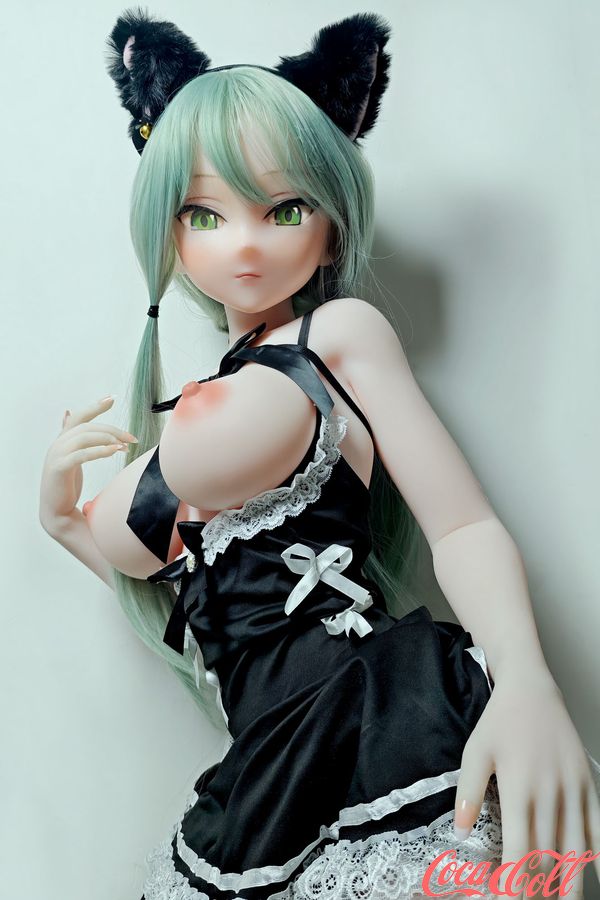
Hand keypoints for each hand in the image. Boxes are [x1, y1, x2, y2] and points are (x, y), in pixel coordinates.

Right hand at [39, 397, 136, 530]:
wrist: (56, 512)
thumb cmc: (66, 485)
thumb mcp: (71, 458)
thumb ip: (74, 440)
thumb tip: (67, 413)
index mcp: (62, 441)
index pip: (78, 418)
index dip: (94, 407)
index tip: (112, 398)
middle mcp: (57, 444)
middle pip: (87, 427)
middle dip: (112, 430)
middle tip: (131, 438)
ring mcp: (56, 455)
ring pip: (84, 437)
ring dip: (108, 439)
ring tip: (124, 445)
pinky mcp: (59, 468)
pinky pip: (81, 454)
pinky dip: (99, 450)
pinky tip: (114, 451)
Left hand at [453, 661, 599, 898]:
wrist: (533, 689)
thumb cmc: (500, 721)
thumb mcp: (475, 751)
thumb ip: (467, 792)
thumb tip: (459, 833)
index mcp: (519, 788)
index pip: (520, 851)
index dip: (513, 883)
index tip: (504, 899)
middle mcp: (551, 793)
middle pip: (548, 857)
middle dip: (537, 889)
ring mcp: (575, 791)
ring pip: (576, 850)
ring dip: (569, 883)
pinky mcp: (589, 785)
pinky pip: (599, 829)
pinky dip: (596, 856)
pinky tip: (590, 873)